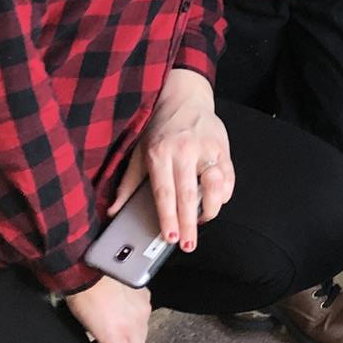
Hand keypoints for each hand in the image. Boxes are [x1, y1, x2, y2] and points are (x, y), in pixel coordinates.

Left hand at [65, 277, 151, 342]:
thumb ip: (104, 342)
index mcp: (120, 334)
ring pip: (142, 335)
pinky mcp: (144, 296)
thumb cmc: (81, 295)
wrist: (89, 267)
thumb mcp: (87, 327)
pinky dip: (133, 323)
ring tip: (110, 336)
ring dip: (129, 342)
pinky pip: (142, 316)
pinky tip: (119, 317)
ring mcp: (143, 308)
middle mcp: (136, 323)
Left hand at [108, 68, 232, 253]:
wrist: (184, 97)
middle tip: (188, 244)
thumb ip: (128, 184)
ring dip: (211, 208)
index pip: (165, 193)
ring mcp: (206, 148)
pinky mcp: (223, 147)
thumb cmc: (159, 128)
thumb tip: (114, 211)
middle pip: (189, 195)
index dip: (168, 218)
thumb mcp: (138, 152)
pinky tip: (217, 202)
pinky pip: (229, 176)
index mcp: (160, 153)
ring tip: (203, 220)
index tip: (170, 238)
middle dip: (190, 224)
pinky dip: (225, 193)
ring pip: (215, 185)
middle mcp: (184, 150)